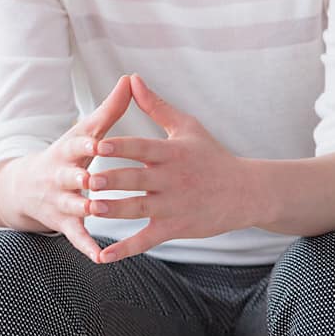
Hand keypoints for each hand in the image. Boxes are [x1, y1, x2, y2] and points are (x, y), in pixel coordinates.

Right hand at [0, 76, 132, 261]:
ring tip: (98, 210)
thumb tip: (131, 78)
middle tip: (94, 179)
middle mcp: (60, 176)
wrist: (25, 186)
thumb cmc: (68, 153)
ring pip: (72, 206)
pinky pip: (76, 236)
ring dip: (84, 208)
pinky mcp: (64, 223)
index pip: (77, 145)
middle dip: (80, 178)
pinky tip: (100, 256)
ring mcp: (60, 201)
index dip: (87, 144)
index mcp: (68, 151)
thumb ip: (110, 109)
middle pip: (70, 177)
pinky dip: (87, 246)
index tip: (99, 142)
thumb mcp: (84, 130)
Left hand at [90, 75, 254, 263]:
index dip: (121, 147)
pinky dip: (125, 249)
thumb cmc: (213, 156)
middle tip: (88, 179)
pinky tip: (103, 256)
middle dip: (113, 180)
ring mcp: (173, 205)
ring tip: (91, 209)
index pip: (143, 148)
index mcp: (173, 153)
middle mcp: (172, 179)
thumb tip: (132, 79)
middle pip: (137, 178)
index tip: (98, 144)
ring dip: (115, 210)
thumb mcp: (188, 127)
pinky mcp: (175, 227)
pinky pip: (147, 239)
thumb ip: (156, 106)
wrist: (245, 191)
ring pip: (139, 208)